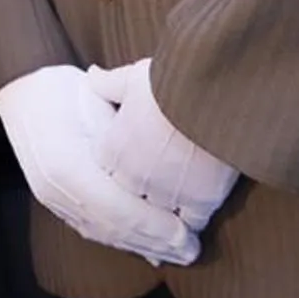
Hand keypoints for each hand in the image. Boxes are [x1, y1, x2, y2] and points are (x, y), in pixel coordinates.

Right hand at [0, 66, 198, 266]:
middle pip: (113, 228)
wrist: (22, 93)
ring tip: (176, 253)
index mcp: (68, 165)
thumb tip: (168, 166)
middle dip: (155, 243)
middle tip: (192, 251)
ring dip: (142, 246)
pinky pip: (92, 229)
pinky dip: (123, 240)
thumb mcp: (99, 106)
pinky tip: (147, 249)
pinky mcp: (55, 202)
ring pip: (103, 233)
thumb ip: (128, 137)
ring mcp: (53, 199)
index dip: (155, 226)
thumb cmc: (65, 91)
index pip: (118, 208)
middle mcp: (56, 190)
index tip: (187, 233)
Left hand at [91, 58, 238, 232]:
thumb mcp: (131, 78)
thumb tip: (92, 76)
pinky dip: (194, 220)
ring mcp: (165, 194)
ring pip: (160, 214)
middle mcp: (133, 179)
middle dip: (141, 192)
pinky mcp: (199, 201)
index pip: (107, 172)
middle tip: (156, 185)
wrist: (206, 97)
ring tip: (177, 203)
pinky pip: (193, 221)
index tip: (133, 160)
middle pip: (132, 197)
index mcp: (112, 152)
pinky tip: (198, 210)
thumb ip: (109, 84)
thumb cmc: (166, 84)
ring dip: (166, 209)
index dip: (121, 166)